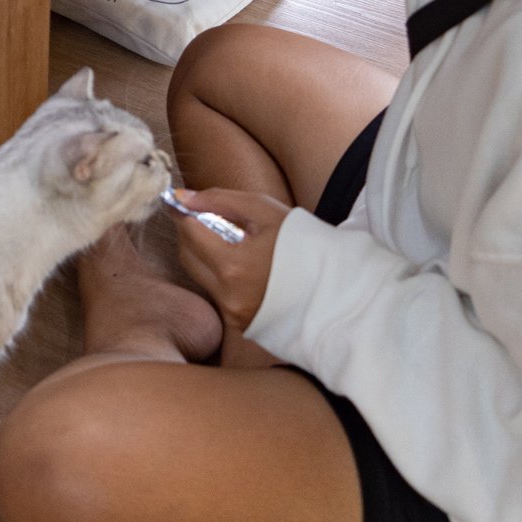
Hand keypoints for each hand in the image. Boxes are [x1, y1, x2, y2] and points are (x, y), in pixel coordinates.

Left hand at [169, 188, 292, 334]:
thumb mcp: (266, 211)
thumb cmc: (306, 243)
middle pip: (187, 256)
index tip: (184, 203)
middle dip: (191, 234)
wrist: (338, 287)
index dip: (184, 214)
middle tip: (205, 218)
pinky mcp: (240, 324)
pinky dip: (220, 275)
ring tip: (231, 240)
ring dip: (204, 255)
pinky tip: (243, 264)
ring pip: (199, 276)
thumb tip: (182, 197)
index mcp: (234, 266)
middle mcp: (228, 295)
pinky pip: (216, 293)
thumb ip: (221, 200)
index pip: (189, 232)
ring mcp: (233, 313)